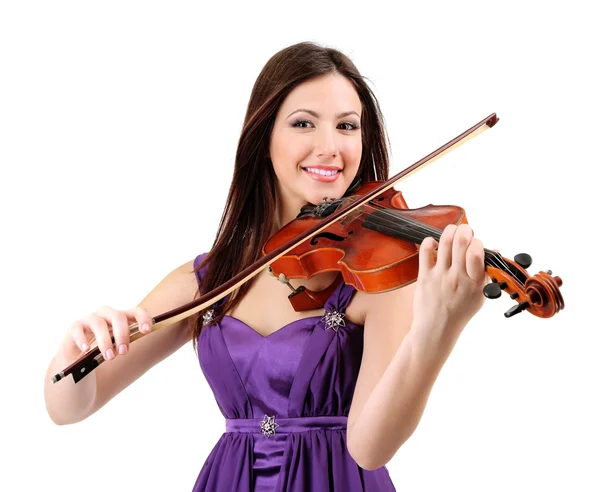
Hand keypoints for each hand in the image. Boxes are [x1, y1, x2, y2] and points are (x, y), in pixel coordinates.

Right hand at [60, 306, 152, 361]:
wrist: (78, 356)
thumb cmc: (102, 349)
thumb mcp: (117, 346)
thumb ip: (125, 344)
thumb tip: (131, 348)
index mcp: (121, 318)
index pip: (136, 312)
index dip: (143, 319)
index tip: (146, 331)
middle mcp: (107, 314)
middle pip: (118, 317)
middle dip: (122, 334)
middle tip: (124, 352)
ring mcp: (90, 319)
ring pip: (99, 324)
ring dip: (106, 341)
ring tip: (109, 357)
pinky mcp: (75, 327)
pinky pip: (78, 329)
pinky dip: (82, 340)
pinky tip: (86, 350)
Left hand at [413, 223, 486, 340]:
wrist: (437, 328)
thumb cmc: (459, 311)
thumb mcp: (479, 295)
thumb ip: (485, 273)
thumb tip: (494, 250)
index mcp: (473, 283)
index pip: (476, 253)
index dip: (477, 242)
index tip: (476, 243)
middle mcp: (457, 277)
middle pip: (460, 242)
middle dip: (465, 229)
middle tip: (465, 230)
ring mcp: (439, 276)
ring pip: (444, 242)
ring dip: (450, 230)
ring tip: (453, 231)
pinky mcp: (424, 276)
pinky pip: (425, 252)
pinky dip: (429, 241)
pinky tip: (434, 242)